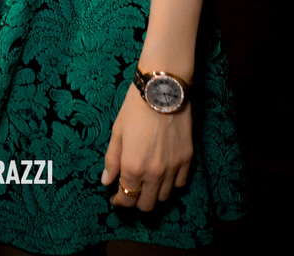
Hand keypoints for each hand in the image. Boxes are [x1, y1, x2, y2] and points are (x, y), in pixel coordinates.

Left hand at [101, 82, 192, 211]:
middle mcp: (155, 173)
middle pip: (146, 204)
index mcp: (133, 167)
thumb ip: (112, 159)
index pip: (127, 199)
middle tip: (130, 190)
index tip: (115, 198)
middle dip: (136, 201)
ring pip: (164, 197)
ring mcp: (173, 168)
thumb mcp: (117, 131)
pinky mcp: (187, 159)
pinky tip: (163, 173)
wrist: (162, 89)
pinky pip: (180, 183)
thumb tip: (106, 181)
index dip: (119, 201)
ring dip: (153, 193)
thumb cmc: (135, 108)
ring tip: (146, 181)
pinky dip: (171, 184)